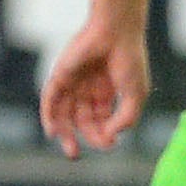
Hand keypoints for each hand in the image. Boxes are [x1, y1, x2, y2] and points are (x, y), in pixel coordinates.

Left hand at [40, 15, 148, 157]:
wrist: (116, 31)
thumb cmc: (130, 59)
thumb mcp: (136, 95)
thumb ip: (127, 118)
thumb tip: (111, 137)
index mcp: (108, 93)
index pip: (101, 120)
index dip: (103, 134)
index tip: (109, 144)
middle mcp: (88, 89)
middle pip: (81, 119)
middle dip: (81, 137)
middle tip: (77, 154)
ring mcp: (73, 82)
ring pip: (64, 112)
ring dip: (63, 131)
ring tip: (67, 148)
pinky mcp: (60, 75)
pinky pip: (51, 99)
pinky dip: (49, 115)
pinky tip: (52, 131)